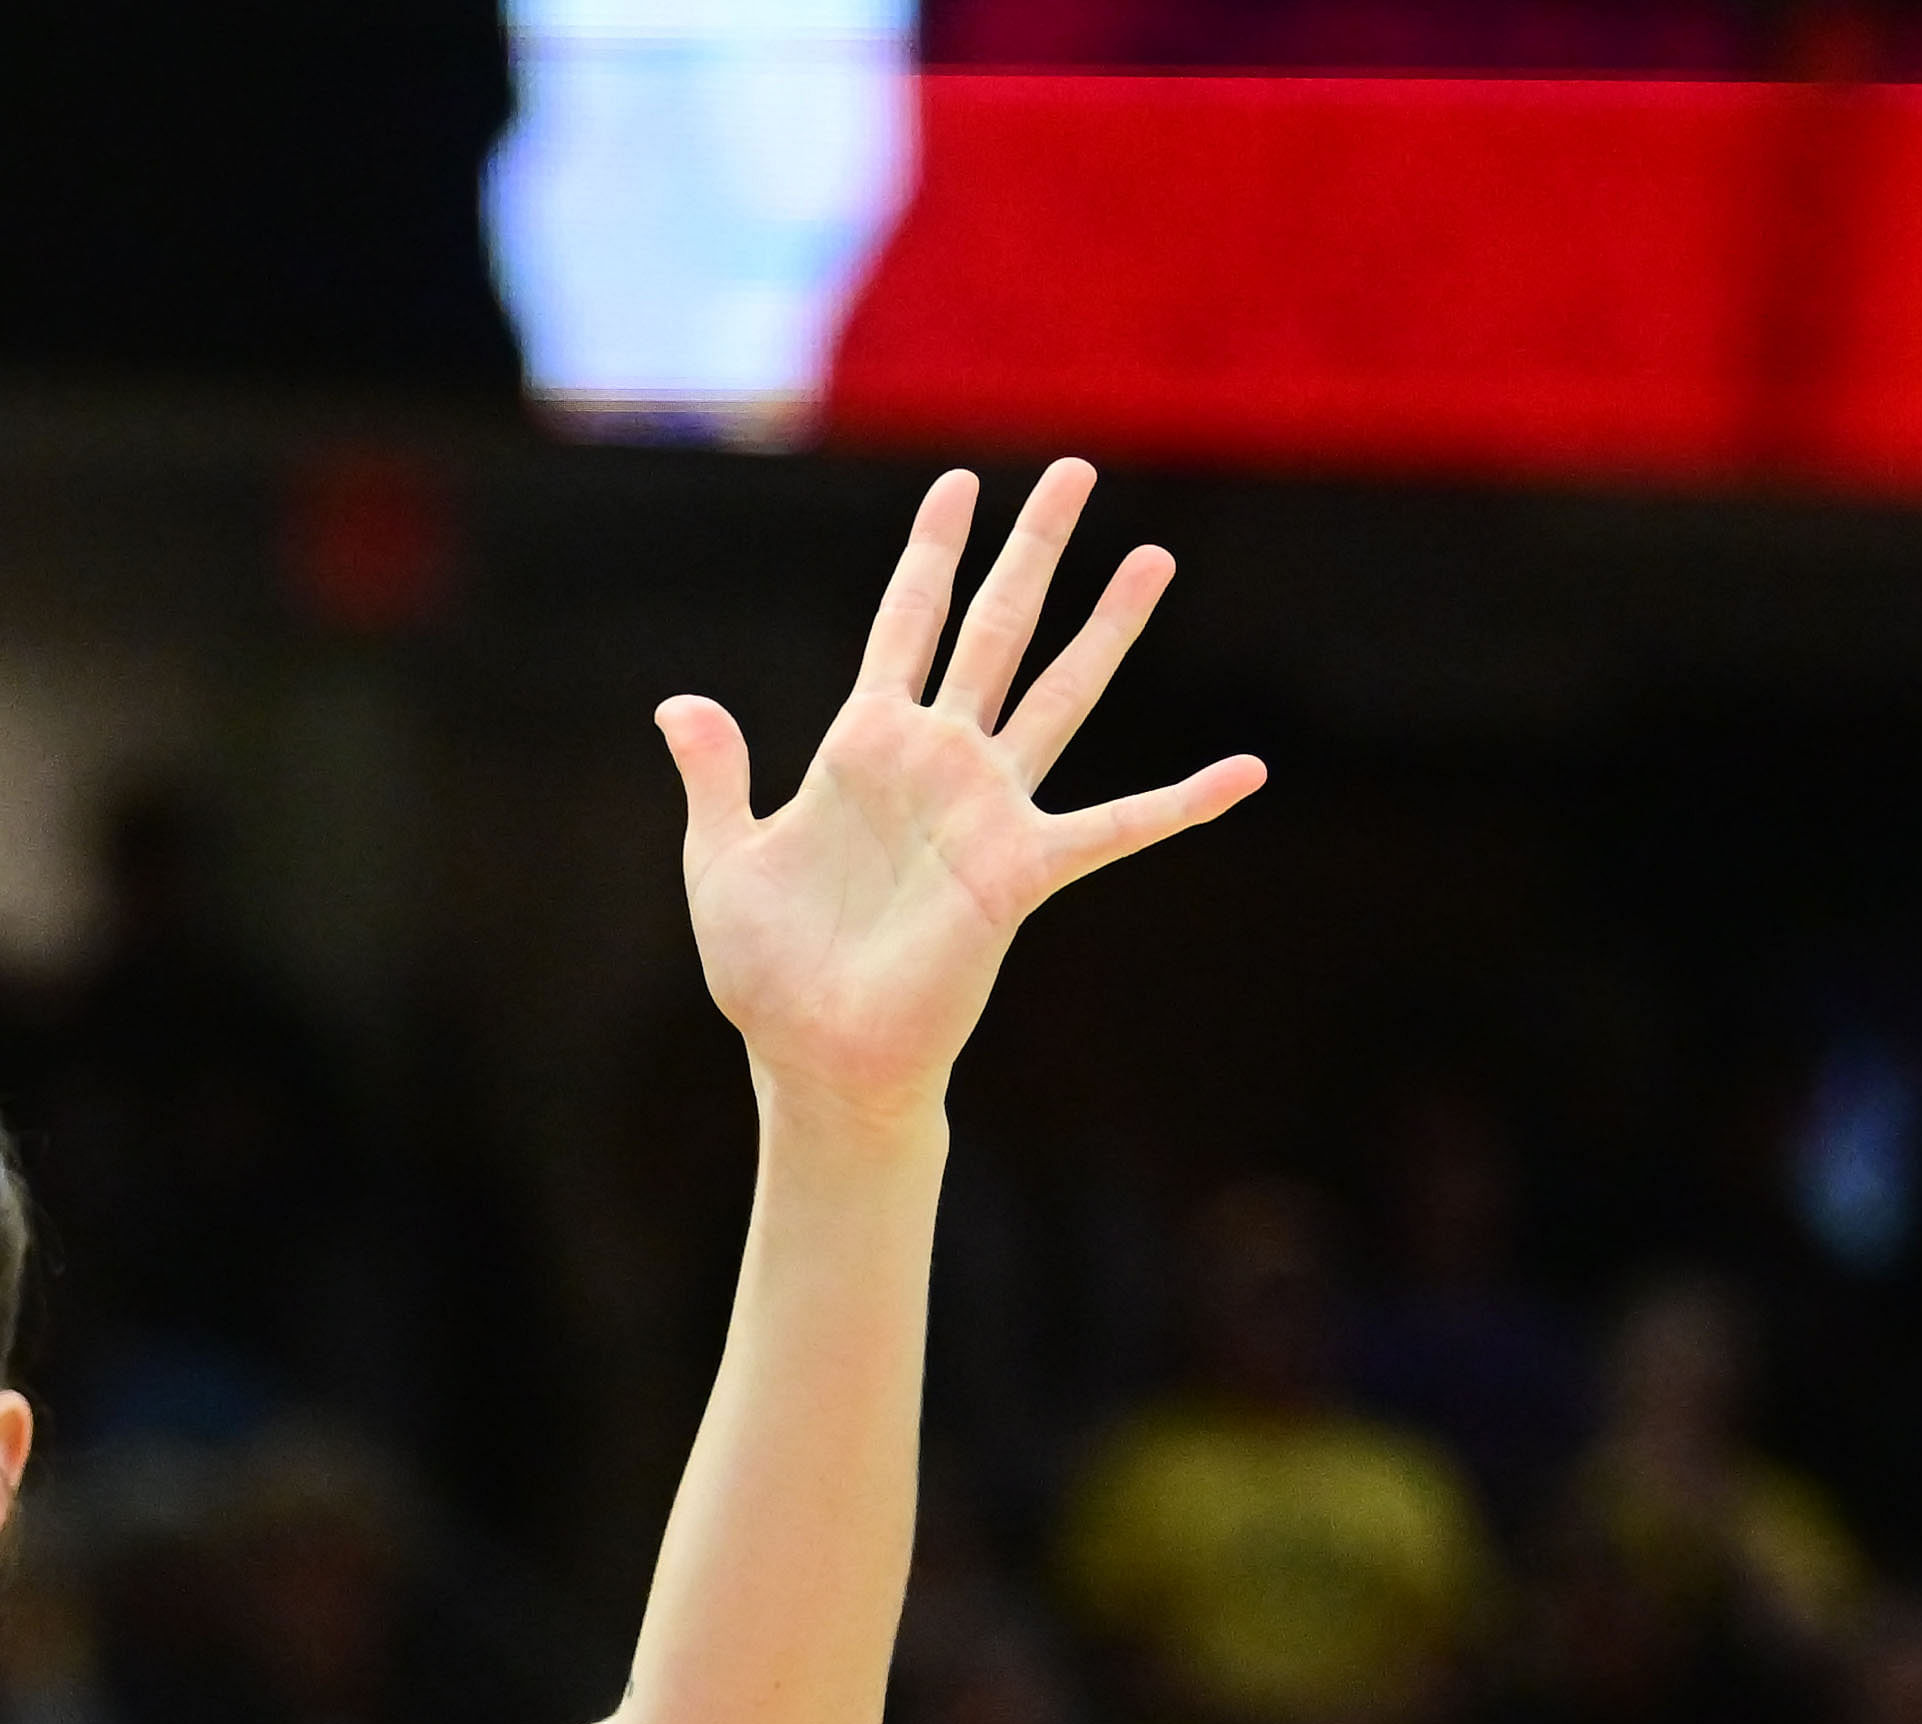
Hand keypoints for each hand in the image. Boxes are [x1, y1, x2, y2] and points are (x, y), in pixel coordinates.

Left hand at [660, 459, 1263, 1134]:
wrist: (814, 1054)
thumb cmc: (767, 970)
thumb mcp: (722, 860)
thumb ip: (714, 776)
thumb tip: (677, 704)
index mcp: (864, 746)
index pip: (905, 624)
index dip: (931, 554)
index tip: (957, 484)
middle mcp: (936, 761)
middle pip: (994, 627)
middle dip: (1032, 548)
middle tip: (1073, 469)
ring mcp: (985, 809)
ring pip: (1058, 692)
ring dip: (1106, 627)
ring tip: (1154, 556)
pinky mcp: (1019, 869)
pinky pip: (1116, 827)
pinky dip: (1182, 802)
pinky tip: (1244, 771)